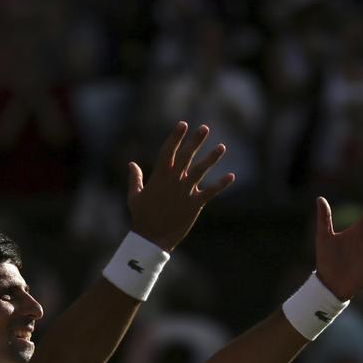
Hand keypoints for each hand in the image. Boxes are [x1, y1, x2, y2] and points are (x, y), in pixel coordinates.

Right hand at [127, 122, 234, 250]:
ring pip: (200, 170)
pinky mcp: (194, 205)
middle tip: (205, 128)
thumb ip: (135, 178)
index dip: (176, 137)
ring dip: (211, 158)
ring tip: (222, 147)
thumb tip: (131, 163)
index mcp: (159, 176)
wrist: (150, 238)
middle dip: (195, 141)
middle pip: (186, 156)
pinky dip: (220, 184)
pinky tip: (231, 176)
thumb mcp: (134, 195)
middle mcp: (173, 181)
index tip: (183, 124)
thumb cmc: (141, 217)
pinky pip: (210, 192)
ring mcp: (184, 192)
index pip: (168, 151)